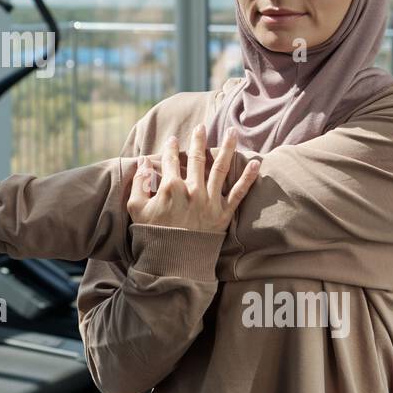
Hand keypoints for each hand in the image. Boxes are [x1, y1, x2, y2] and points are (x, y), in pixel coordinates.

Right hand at [127, 125, 258, 233]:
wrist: (172, 265)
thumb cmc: (152, 237)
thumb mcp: (136, 209)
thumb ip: (139, 183)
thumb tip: (143, 163)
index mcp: (170, 187)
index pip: (169, 161)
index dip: (169, 148)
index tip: (171, 139)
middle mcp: (192, 190)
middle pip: (196, 158)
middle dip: (198, 140)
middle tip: (201, 127)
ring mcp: (210, 201)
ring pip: (220, 168)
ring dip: (226, 148)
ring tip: (231, 132)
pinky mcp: (223, 214)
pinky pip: (239, 193)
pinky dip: (248, 177)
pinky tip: (256, 163)